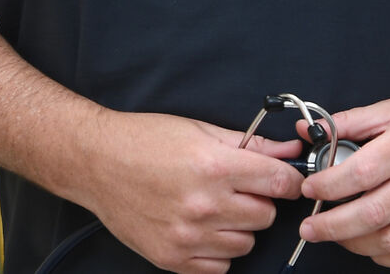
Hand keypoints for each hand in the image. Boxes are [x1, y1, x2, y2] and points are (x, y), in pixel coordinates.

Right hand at [76, 110, 304, 273]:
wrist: (98, 163)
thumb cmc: (149, 140)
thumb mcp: (204, 131)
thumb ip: (253, 144)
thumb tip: (291, 150)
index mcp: (216, 167)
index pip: (279, 183)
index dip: (289, 180)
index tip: (286, 179)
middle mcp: (204, 205)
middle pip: (266, 216)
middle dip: (262, 201)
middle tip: (243, 189)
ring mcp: (187, 236)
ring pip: (245, 244)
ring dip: (240, 227)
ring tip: (219, 207)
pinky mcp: (171, 258)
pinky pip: (219, 268)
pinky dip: (218, 251)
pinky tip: (205, 229)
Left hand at [296, 89, 389, 266]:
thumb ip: (353, 121)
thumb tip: (313, 130)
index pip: (361, 173)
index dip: (328, 186)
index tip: (310, 189)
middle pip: (372, 213)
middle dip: (332, 226)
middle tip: (310, 227)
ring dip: (355, 244)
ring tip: (338, 235)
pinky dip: (387, 257)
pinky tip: (372, 245)